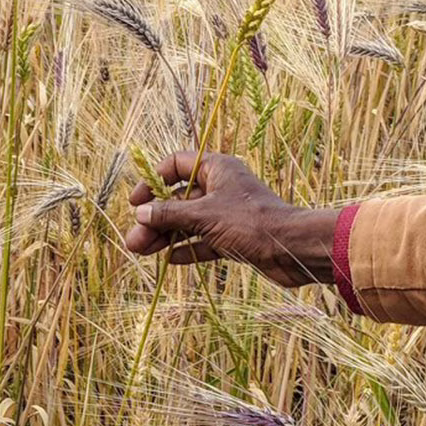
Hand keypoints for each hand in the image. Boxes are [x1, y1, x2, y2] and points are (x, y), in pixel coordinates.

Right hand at [121, 151, 340, 288]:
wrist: (292, 249)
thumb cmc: (249, 222)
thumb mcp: (203, 215)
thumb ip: (170, 214)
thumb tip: (141, 214)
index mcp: (217, 169)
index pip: (177, 165)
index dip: (154, 180)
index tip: (136, 201)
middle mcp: (221, 188)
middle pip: (179, 199)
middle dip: (155, 219)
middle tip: (134, 239)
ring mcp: (227, 214)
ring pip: (189, 223)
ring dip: (166, 236)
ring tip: (141, 251)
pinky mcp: (234, 238)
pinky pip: (204, 241)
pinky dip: (187, 249)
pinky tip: (169, 260)